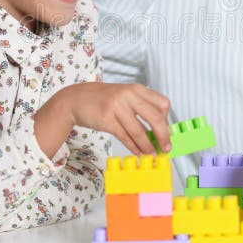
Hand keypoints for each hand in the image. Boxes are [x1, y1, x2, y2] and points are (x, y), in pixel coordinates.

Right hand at [52, 82, 171, 155]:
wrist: (76, 99)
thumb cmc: (103, 99)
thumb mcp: (125, 96)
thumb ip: (141, 107)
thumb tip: (159, 130)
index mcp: (136, 88)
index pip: (162, 104)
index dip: (166, 120)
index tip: (166, 131)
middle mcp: (128, 95)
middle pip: (154, 117)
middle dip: (163, 135)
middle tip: (166, 147)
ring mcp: (116, 107)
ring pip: (139, 131)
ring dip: (147, 146)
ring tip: (151, 154)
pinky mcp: (106, 120)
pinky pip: (125, 137)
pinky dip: (134, 147)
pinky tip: (138, 152)